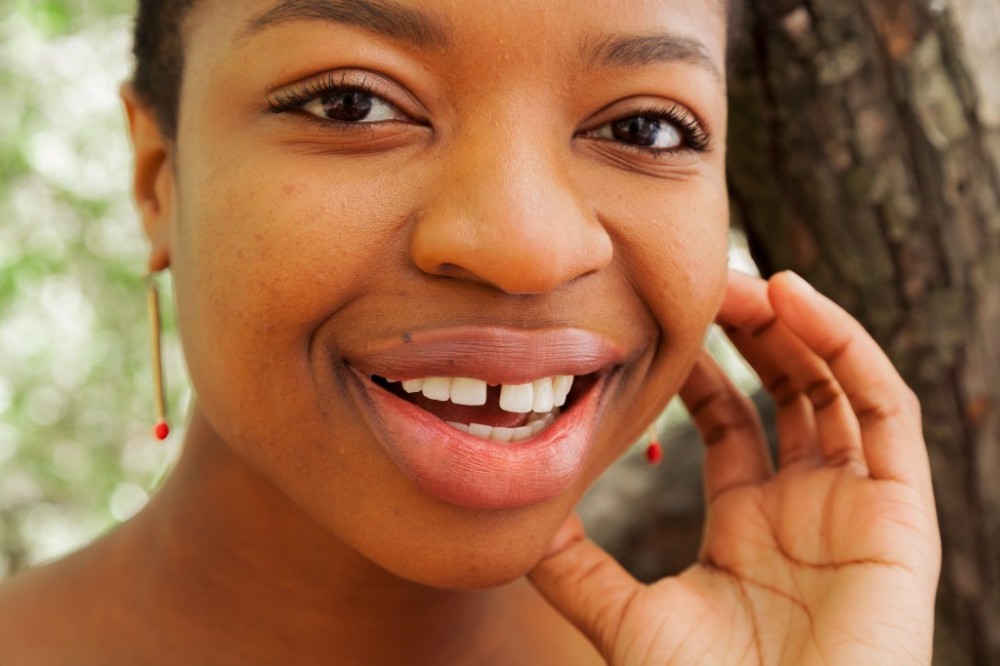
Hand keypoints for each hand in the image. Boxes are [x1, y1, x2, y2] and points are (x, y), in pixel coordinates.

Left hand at [529, 271, 940, 664]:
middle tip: (708, 282)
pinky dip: (846, 346)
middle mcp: (807, 506)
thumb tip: (522, 515)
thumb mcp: (628, 618)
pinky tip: (792, 299)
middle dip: (753, 331)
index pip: (733, 419)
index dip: (702, 365)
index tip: (665, 320)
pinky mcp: (900, 513)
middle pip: (789, 390)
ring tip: (748, 279)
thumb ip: (577, 567)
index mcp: (750, 525)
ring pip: (837, 386)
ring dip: (797, 325)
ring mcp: (855, 506)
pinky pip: (884, 409)